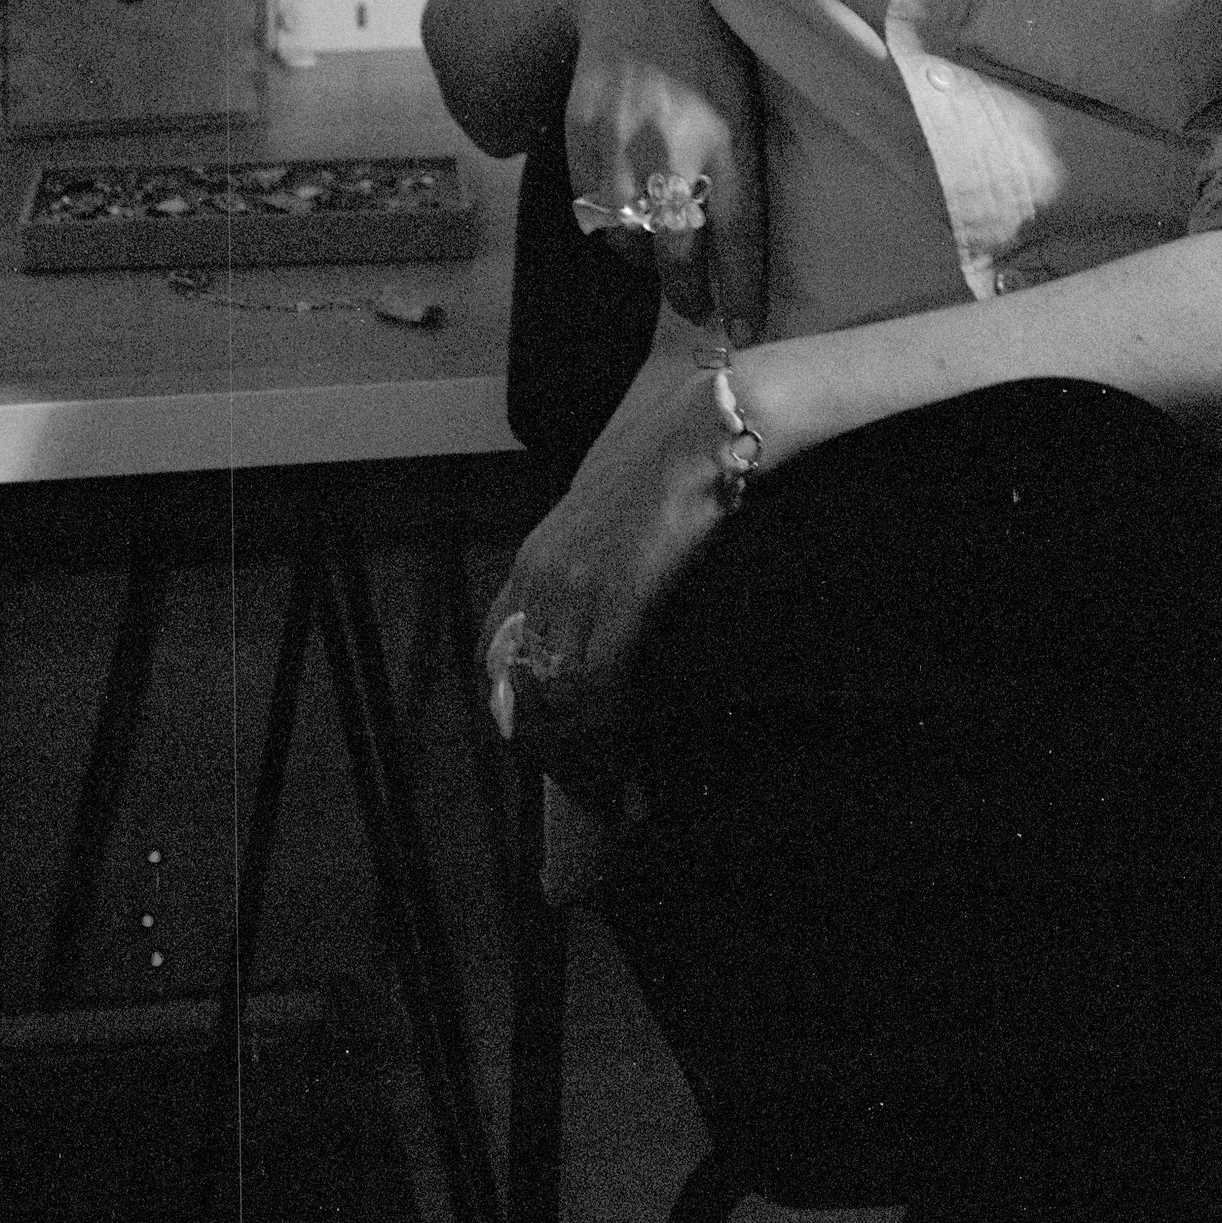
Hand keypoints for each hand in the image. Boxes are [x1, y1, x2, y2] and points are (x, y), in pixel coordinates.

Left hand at [482, 331, 744, 803]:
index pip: (499, 655)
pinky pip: (591, 693)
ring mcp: (574, 581)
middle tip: (597, 800)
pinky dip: (606, 749)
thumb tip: (625, 608)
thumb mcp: (625, 509)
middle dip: (551, 758)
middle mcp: (543, 571)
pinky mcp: (615, 592)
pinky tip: (633, 784)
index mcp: (541, 553)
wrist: (722, 416)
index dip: (522, 714)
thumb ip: (609, 556)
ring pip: (550, 704)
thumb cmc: (685, 456)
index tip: (560, 756)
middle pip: (517, 691)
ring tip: (620, 806)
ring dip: (581, 769)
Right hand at [567, 0, 768, 343]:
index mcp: (731, 136)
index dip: (743, 293)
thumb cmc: (709, 55)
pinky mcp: (583, 135)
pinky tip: (628, 220)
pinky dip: (611, 228)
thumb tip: (731, 253)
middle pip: (680, 251)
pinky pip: (593, 210)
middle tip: (698, 308)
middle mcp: (677, 145)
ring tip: (662, 260)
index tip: (745, 333)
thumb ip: (738, 170)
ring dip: (646, 262)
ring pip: (629, 239)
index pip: (740, 236)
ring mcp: (624, 142)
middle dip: (690, 294)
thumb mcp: (743, 106)